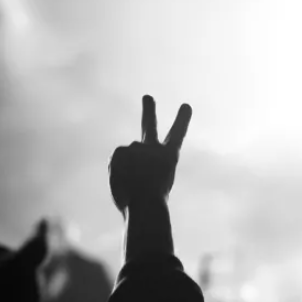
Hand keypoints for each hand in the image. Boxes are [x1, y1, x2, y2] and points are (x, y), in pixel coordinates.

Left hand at [109, 95, 191, 212]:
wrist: (145, 202)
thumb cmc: (152, 204)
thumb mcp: (155, 187)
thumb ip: (143, 170)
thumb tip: (127, 165)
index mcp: (170, 157)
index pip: (177, 134)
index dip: (181, 119)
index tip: (186, 105)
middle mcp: (154, 147)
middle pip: (150, 125)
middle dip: (148, 111)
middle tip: (147, 97)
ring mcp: (136, 147)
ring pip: (128, 155)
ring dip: (128, 166)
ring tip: (134, 181)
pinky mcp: (120, 150)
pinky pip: (115, 162)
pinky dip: (117, 172)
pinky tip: (124, 180)